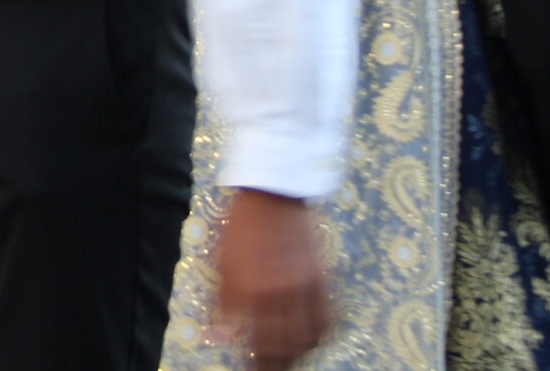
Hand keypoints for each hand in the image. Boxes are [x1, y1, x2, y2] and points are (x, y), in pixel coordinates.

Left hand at [215, 190, 331, 368]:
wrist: (272, 195)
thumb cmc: (240, 228)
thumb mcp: (220, 263)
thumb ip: (221, 304)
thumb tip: (220, 337)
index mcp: (253, 291)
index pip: (261, 344)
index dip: (259, 364)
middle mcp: (283, 293)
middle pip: (288, 347)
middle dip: (280, 364)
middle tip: (270, 368)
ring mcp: (307, 286)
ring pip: (312, 338)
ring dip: (301, 354)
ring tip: (290, 357)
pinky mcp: (324, 279)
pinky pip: (329, 318)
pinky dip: (320, 334)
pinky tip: (310, 337)